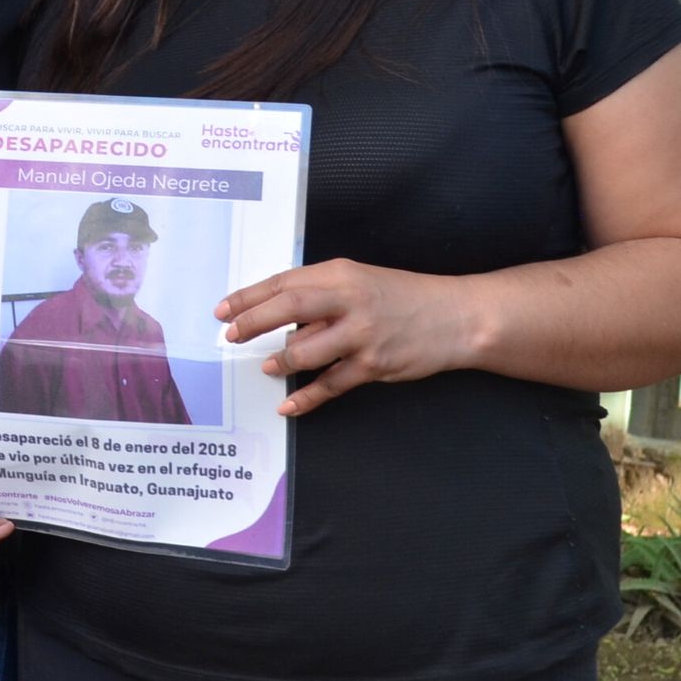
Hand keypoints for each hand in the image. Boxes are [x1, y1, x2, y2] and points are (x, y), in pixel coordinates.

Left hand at [217, 259, 479, 416]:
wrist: (456, 317)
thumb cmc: (403, 297)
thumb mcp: (359, 281)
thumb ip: (321, 295)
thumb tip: (277, 317)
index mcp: (341, 274)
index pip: (284, 282)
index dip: (249, 297)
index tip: (224, 310)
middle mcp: (350, 301)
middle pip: (288, 309)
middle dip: (253, 323)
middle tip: (232, 335)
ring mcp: (362, 334)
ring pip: (306, 351)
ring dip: (280, 361)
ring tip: (266, 367)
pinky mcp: (374, 365)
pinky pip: (330, 385)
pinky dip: (306, 398)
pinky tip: (289, 405)